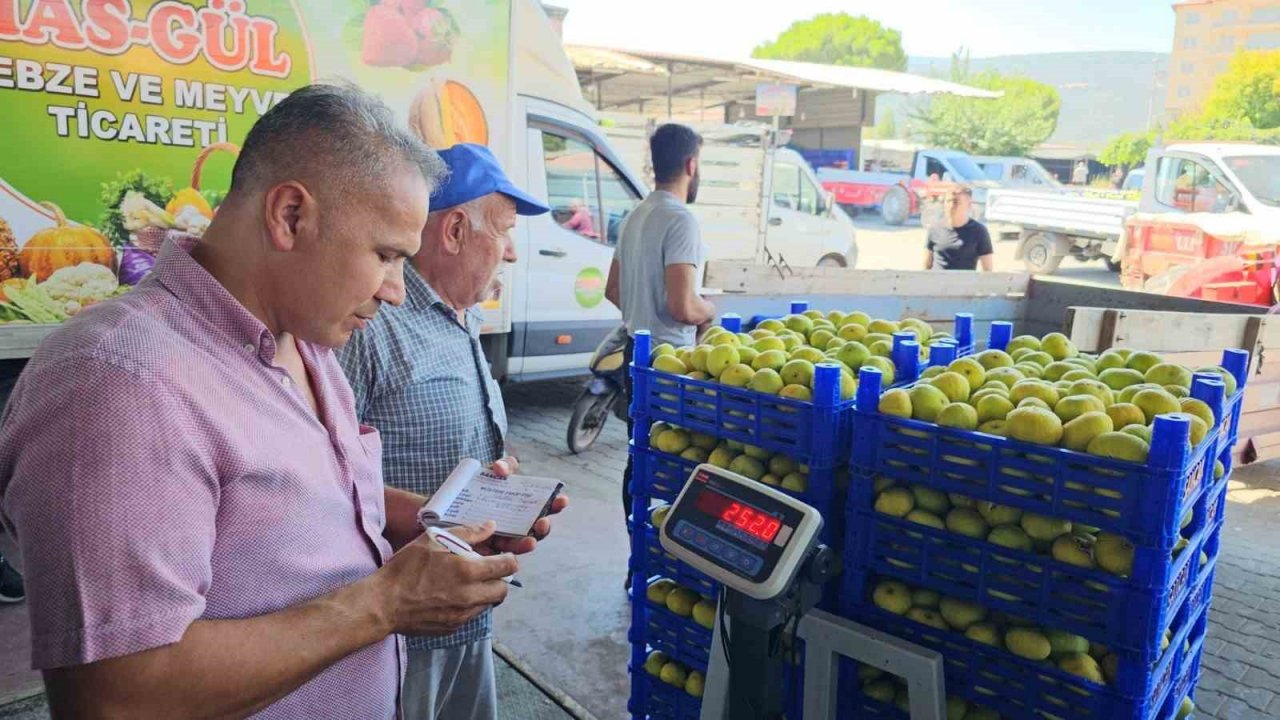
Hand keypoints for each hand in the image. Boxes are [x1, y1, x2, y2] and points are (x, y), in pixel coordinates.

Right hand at [375, 523, 516, 636]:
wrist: (383, 603)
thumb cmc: (405, 568)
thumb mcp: (432, 540)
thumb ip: (466, 532)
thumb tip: (490, 526)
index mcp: (467, 571)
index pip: (507, 567)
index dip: (509, 560)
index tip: (503, 557)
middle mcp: (469, 596)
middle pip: (503, 590)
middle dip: (500, 579)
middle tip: (486, 571)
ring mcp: (462, 615)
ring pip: (489, 604)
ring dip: (485, 593)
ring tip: (467, 583)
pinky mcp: (453, 627)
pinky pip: (472, 616)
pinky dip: (470, 606)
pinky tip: (453, 596)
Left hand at [473, 457, 569, 554]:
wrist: (447, 506)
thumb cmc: (472, 489)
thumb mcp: (488, 473)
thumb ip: (502, 465)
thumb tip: (502, 468)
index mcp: (520, 505)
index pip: (543, 506)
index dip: (555, 504)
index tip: (562, 500)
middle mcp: (515, 523)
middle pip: (535, 528)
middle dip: (543, 527)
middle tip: (543, 523)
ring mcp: (502, 538)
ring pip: (520, 544)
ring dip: (528, 543)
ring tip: (531, 541)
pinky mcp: (487, 552)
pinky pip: (499, 556)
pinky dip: (506, 555)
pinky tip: (510, 554)